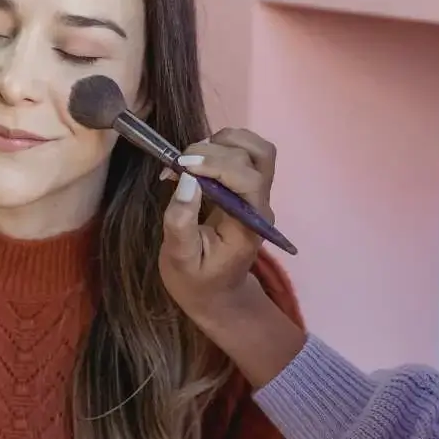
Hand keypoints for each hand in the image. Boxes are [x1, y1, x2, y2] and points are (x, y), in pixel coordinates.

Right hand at [159, 127, 275, 327]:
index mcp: (248, 225)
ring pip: (258, 150)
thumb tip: (186, 180)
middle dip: (213, 151)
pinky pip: (247, 155)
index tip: (181, 166)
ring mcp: (259, 196)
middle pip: (255, 157)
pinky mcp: (249, 189)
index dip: (216, 164)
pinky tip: (198, 162)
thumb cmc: (196, 282)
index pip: (247, 179)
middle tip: (178, 165)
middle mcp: (260, 206)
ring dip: (224, 142)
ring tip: (191, 159)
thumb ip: (181, 223)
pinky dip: (223, 147)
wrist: (218, 295)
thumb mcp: (180, 260)